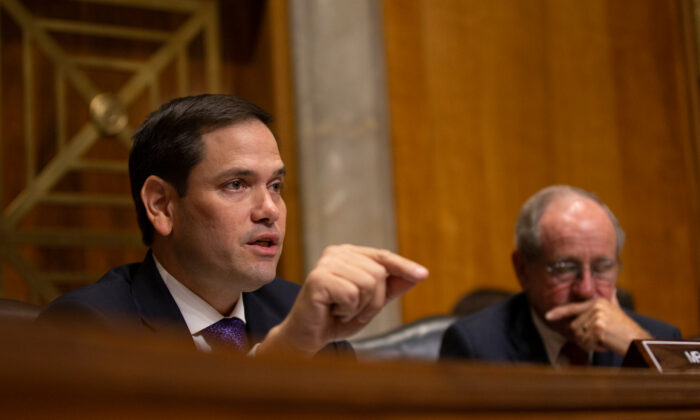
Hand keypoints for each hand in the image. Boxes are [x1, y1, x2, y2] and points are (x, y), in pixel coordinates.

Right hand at [257, 244, 428, 356]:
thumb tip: (418, 275)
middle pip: (379, 273)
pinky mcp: (318, 278)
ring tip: (341, 310)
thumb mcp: (370, 304)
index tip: (423, 275)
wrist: (308, 337)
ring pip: (368, 283)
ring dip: (360, 307)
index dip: (403, 266)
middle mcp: (337, 253)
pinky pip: (352, 294)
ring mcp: (326, 264)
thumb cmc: (336, 318)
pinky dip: (347, 310)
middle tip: (352, 310)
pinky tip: (332, 311)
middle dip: (373, 300)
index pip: (383, 256)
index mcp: (349, 254)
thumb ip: (391, 288)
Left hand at [545, 294, 651, 354]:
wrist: (638, 340)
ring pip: (579, 335)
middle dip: (584, 336)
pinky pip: (586, 342)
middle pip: (574, 326)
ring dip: (590, 343)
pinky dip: (595, 347)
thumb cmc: (626, 329)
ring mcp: (597, 317)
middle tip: (601, 338)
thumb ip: (612, 299)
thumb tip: (613, 288)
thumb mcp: (617, 310)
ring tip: (605, 340)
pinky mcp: (599, 328)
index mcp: (597, 302)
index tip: (547, 316)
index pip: (572, 308)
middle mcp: (596, 307)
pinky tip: (607, 344)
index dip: (558, 313)